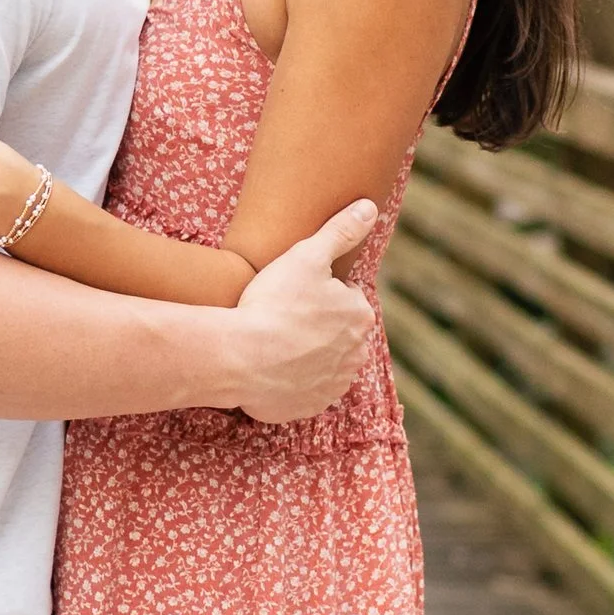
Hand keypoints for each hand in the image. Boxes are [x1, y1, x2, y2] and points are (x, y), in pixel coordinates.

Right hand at [220, 201, 378, 420]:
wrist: (243, 357)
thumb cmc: (274, 303)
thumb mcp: (307, 255)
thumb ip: (341, 231)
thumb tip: (370, 207)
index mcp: (360, 316)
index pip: (343, 299)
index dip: (315, 294)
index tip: (291, 295)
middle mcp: (356, 354)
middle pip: (335, 333)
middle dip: (314, 327)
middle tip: (280, 317)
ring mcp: (333, 385)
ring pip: (322, 363)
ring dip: (304, 355)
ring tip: (273, 343)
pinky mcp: (309, 408)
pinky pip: (303, 391)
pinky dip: (290, 382)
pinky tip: (269, 368)